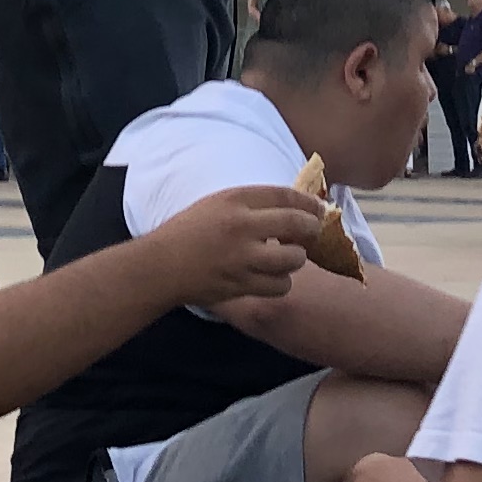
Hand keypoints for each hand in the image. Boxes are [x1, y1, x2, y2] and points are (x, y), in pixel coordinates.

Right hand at [149, 185, 320, 310]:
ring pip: (293, 259)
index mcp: (234, 200)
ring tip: (288, 257)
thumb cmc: (187, 232)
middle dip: (311, 228)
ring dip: (296, 258)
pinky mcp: (242, 284)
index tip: (319, 208)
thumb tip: (290, 208)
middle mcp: (242, 226)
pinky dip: (281, 282)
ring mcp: (243, 258)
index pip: (284, 195)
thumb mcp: (216, 205)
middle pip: (296, 223)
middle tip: (313, 232)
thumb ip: (249, 205)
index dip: (308, 202)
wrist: (162, 266)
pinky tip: (274, 277)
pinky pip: (279, 285)